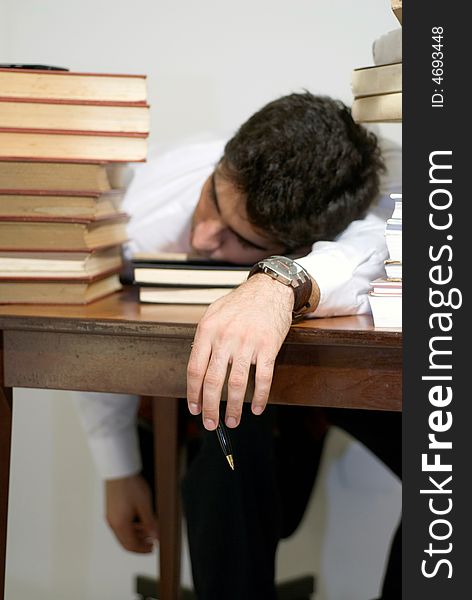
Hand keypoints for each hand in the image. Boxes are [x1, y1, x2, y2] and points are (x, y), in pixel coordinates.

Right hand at [105, 474, 157, 552]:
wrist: (119, 469)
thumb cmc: (130, 484)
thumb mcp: (144, 505)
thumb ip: (150, 523)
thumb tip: (155, 536)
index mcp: (120, 524)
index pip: (131, 546)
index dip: (142, 550)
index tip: (152, 548)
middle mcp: (113, 522)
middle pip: (125, 541)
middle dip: (139, 544)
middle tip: (151, 542)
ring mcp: (110, 515)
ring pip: (123, 533)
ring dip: (136, 535)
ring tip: (148, 531)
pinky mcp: (111, 508)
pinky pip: (120, 524)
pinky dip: (130, 527)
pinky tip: (140, 521)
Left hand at [187, 273, 293, 429]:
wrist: (270, 289)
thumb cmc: (241, 302)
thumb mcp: (214, 313)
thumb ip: (204, 338)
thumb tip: (196, 367)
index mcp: (207, 330)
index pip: (195, 369)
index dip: (193, 393)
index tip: (195, 408)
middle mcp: (225, 338)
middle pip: (213, 382)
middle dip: (210, 408)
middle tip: (211, 423)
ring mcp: (247, 343)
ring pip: (237, 384)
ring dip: (234, 408)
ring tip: (233, 421)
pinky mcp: (268, 347)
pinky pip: (263, 378)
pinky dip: (260, 397)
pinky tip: (257, 408)